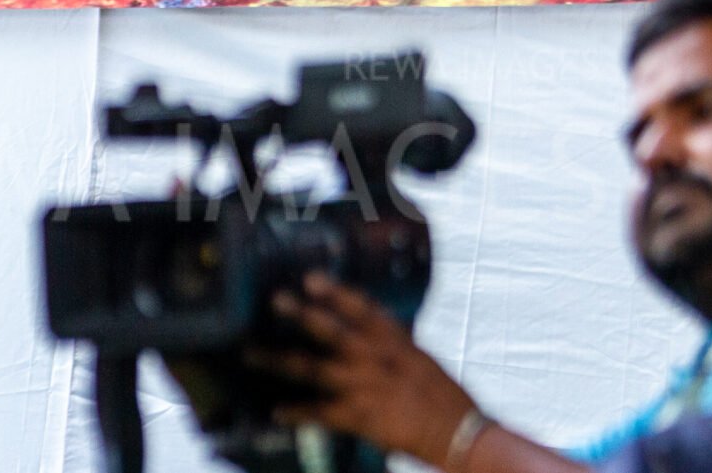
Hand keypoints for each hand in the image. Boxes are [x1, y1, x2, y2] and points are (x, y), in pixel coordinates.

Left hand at [251, 272, 474, 465]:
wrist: (459, 434)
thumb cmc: (445, 396)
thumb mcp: (421, 357)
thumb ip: (393, 342)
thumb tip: (373, 327)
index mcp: (394, 341)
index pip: (361, 308)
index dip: (334, 291)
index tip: (311, 277)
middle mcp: (374, 358)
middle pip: (329, 331)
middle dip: (300, 313)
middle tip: (276, 299)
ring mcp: (363, 387)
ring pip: (312, 369)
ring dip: (279, 360)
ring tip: (252, 353)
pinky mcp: (358, 416)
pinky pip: (319, 412)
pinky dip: (297, 412)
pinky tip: (277, 411)